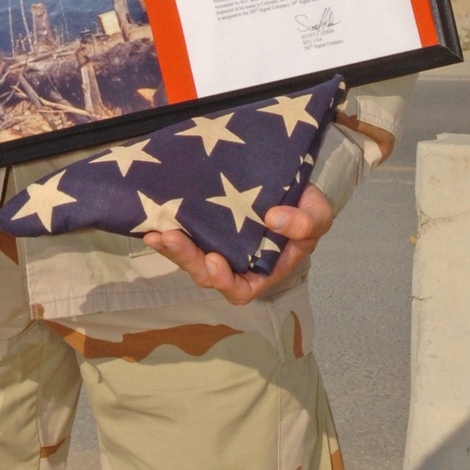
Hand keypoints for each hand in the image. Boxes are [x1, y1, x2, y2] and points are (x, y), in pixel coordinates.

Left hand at [142, 183, 333, 306]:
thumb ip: (304, 223)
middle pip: (207, 275)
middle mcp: (236, 263)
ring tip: (157, 233)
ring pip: (190, 257)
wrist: (291, 180)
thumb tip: (272, 219)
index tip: (215, 260)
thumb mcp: (318, 214)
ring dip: (172, 249)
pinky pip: (183, 236)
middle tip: (170, 239)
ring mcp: (218, 244)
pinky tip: (150, 222)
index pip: (241, 289)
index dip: (225, 281)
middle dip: (187, 260)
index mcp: (263, 269)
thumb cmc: (307, 207)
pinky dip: (166, 232)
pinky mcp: (205, 225)